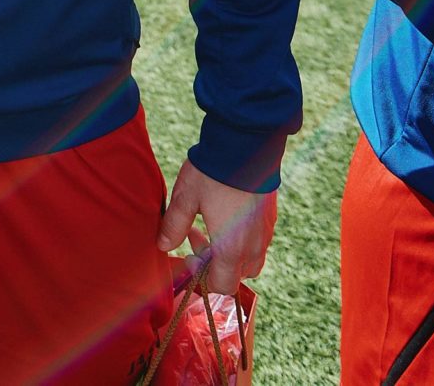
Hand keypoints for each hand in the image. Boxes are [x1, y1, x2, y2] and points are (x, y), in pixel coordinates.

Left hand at [157, 162, 275, 296]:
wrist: (246, 146)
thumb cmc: (212, 174)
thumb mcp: (185, 199)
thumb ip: (173, 226)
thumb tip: (163, 246)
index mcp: (231, 249)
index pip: (222, 285)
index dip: (203, 278)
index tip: (189, 255)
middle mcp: (254, 246)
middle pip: (237, 275)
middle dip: (215, 265)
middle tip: (196, 236)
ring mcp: (265, 233)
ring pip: (251, 260)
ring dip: (230, 253)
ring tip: (212, 225)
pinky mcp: (271, 218)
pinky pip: (259, 242)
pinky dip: (243, 240)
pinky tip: (227, 216)